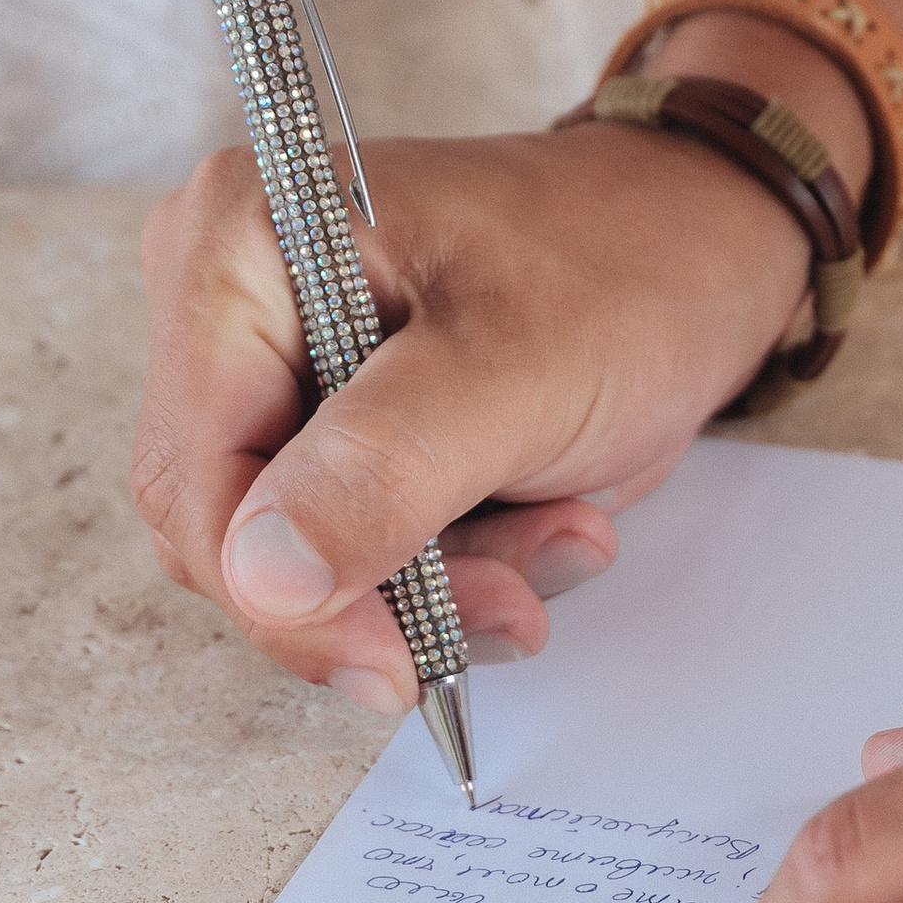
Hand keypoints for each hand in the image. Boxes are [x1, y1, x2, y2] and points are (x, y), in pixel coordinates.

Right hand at [130, 14, 870, 709]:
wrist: (708, 239)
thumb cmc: (626, 267)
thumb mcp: (514, 377)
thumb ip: (380, 475)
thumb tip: (263, 576)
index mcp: (239, 249)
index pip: (193, 477)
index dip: (280, 596)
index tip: (391, 664)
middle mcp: (230, 297)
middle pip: (238, 526)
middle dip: (380, 592)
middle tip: (515, 602)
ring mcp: (279, 357)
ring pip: (306, 551)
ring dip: (442, 582)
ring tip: (566, 534)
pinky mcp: (334, 412)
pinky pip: (357, 539)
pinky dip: (456, 560)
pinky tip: (550, 519)